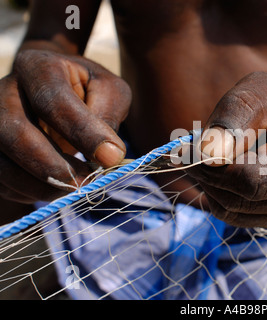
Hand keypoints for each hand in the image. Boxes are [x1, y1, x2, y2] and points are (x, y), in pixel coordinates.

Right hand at [0, 50, 130, 202]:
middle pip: (14, 130)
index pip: (54, 101)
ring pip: (1, 161)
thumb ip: (109, 114)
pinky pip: (1, 179)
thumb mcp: (108, 89)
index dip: (83, 133)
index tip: (111, 157)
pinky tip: (57, 190)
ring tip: (76, 189)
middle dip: (53, 165)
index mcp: (38, 67)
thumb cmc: (87, 88)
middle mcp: (5, 90)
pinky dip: (30, 192)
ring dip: (41, 185)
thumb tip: (108, 155)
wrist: (54, 87)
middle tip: (87, 181)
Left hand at [186, 72, 266, 229]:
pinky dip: (224, 196)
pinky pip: (240, 218)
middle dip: (209, 176)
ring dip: (214, 186)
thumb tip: (207, 155)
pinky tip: (231, 172)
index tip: (189, 148)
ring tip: (218, 156)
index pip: (253, 181)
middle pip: (241, 201)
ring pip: (236, 213)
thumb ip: (234, 117)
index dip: (213, 168)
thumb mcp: (259, 91)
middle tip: (194, 150)